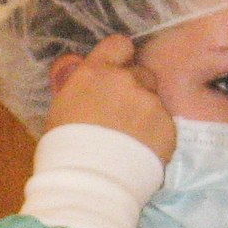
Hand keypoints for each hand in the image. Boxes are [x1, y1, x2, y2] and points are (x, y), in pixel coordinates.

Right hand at [45, 36, 174, 161]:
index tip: (115, 73)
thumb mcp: (60, 105)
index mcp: (98, 71)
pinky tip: (141, 151)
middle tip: (122, 114)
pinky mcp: (168, 127)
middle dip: (134, 88)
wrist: (91, 182)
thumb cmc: (64, 146)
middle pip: (141, 73)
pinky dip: (156, 135)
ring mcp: (151, 103)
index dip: (119, 58)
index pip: (120, 44)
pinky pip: (164, 124)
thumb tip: (75, 61)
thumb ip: (71, 79)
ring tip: (131, 138)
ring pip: (153, 100)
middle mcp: (128, 80)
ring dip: (145, 112)